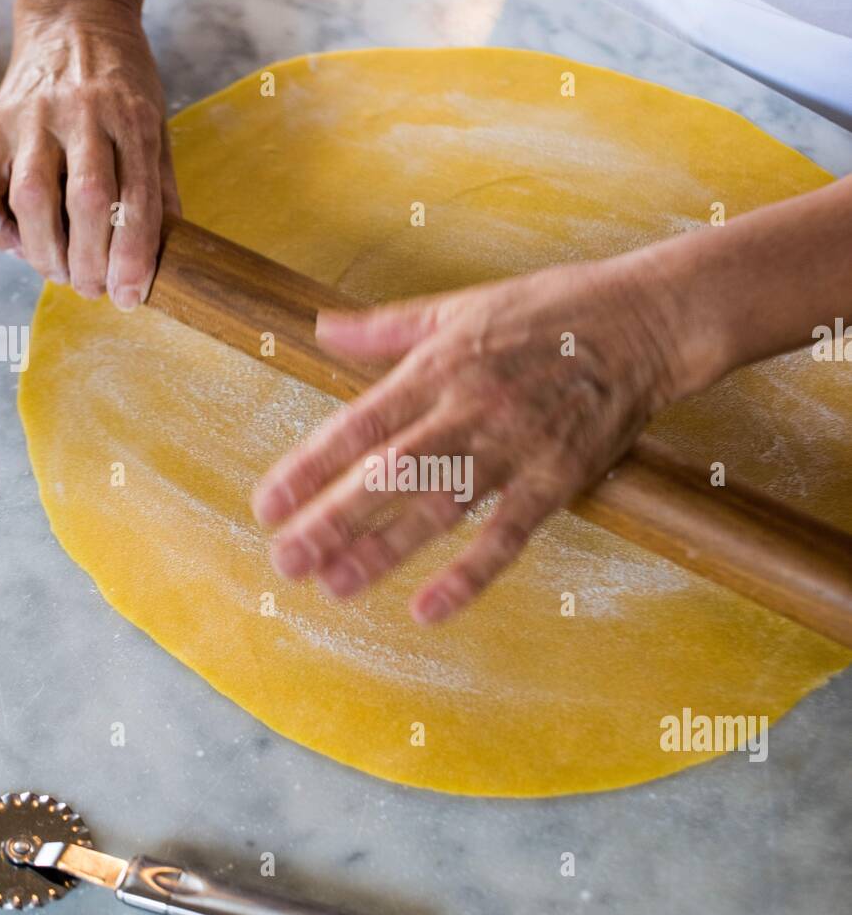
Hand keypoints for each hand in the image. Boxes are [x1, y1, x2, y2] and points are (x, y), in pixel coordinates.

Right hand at [0, 1, 178, 308]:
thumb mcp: (156, 123)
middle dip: (90, 261)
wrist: (73, 15)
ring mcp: (34, 116)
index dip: (132, 257)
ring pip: (33, 195)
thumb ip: (160, 186)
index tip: (128, 297)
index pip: (136, 199)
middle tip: (93, 290)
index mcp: (133, 119)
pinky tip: (12, 242)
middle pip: (86, 201)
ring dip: (44, 249)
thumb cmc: (122, 81)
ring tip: (60, 272)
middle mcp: (83, 114)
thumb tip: (168, 253)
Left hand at [252, 254, 693, 622]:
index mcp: (437, 367)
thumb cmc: (552, 309)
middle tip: (286, 561)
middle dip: (332, 519)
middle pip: (388, 474)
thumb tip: (321, 326)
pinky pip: (507, 534)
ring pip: (438, 507)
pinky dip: (469, 574)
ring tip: (335, 587)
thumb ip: (386, 328)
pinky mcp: (557, 478)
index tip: (268, 505)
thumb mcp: (461, 305)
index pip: (358, 424)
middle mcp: (467, 409)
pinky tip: (429, 609)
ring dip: (385, 550)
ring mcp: (513, 447)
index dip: (310, 468)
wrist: (646, 320)